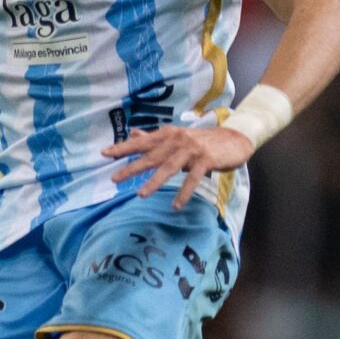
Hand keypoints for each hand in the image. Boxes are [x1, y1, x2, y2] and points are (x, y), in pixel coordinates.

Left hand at [103, 125, 255, 209]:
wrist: (235, 139)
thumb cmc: (204, 140)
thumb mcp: (178, 136)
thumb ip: (155, 138)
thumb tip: (133, 133)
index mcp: (168, 134)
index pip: (142, 141)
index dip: (123, 147)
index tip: (104, 154)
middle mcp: (177, 140)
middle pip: (151, 155)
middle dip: (132, 167)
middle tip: (115, 178)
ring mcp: (192, 149)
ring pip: (169, 167)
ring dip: (154, 181)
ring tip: (141, 194)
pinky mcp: (206, 159)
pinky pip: (192, 178)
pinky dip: (184, 192)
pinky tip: (176, 205)